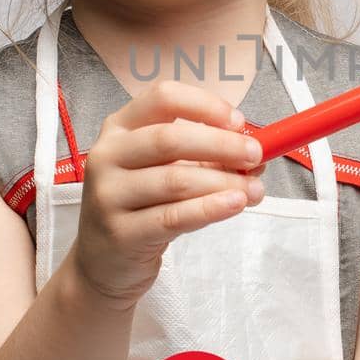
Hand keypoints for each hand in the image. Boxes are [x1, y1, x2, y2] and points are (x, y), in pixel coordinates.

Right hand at [70, 80, 267, 309]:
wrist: (103, 261)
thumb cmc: (141, 206)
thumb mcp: (164, 171)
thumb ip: (205, 158)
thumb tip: (256, 155)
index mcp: (119, 128)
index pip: (162, 98)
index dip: (204, 105)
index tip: (238, 121)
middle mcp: (107, 156)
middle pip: (169, 139)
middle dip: (222, 145)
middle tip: (256, 155)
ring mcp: (108, 196)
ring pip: (176, 181)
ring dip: (223, 182)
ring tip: (254, 190)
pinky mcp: (120, 233)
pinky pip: (173, 217)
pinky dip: (210, 209)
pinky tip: (235, 205)